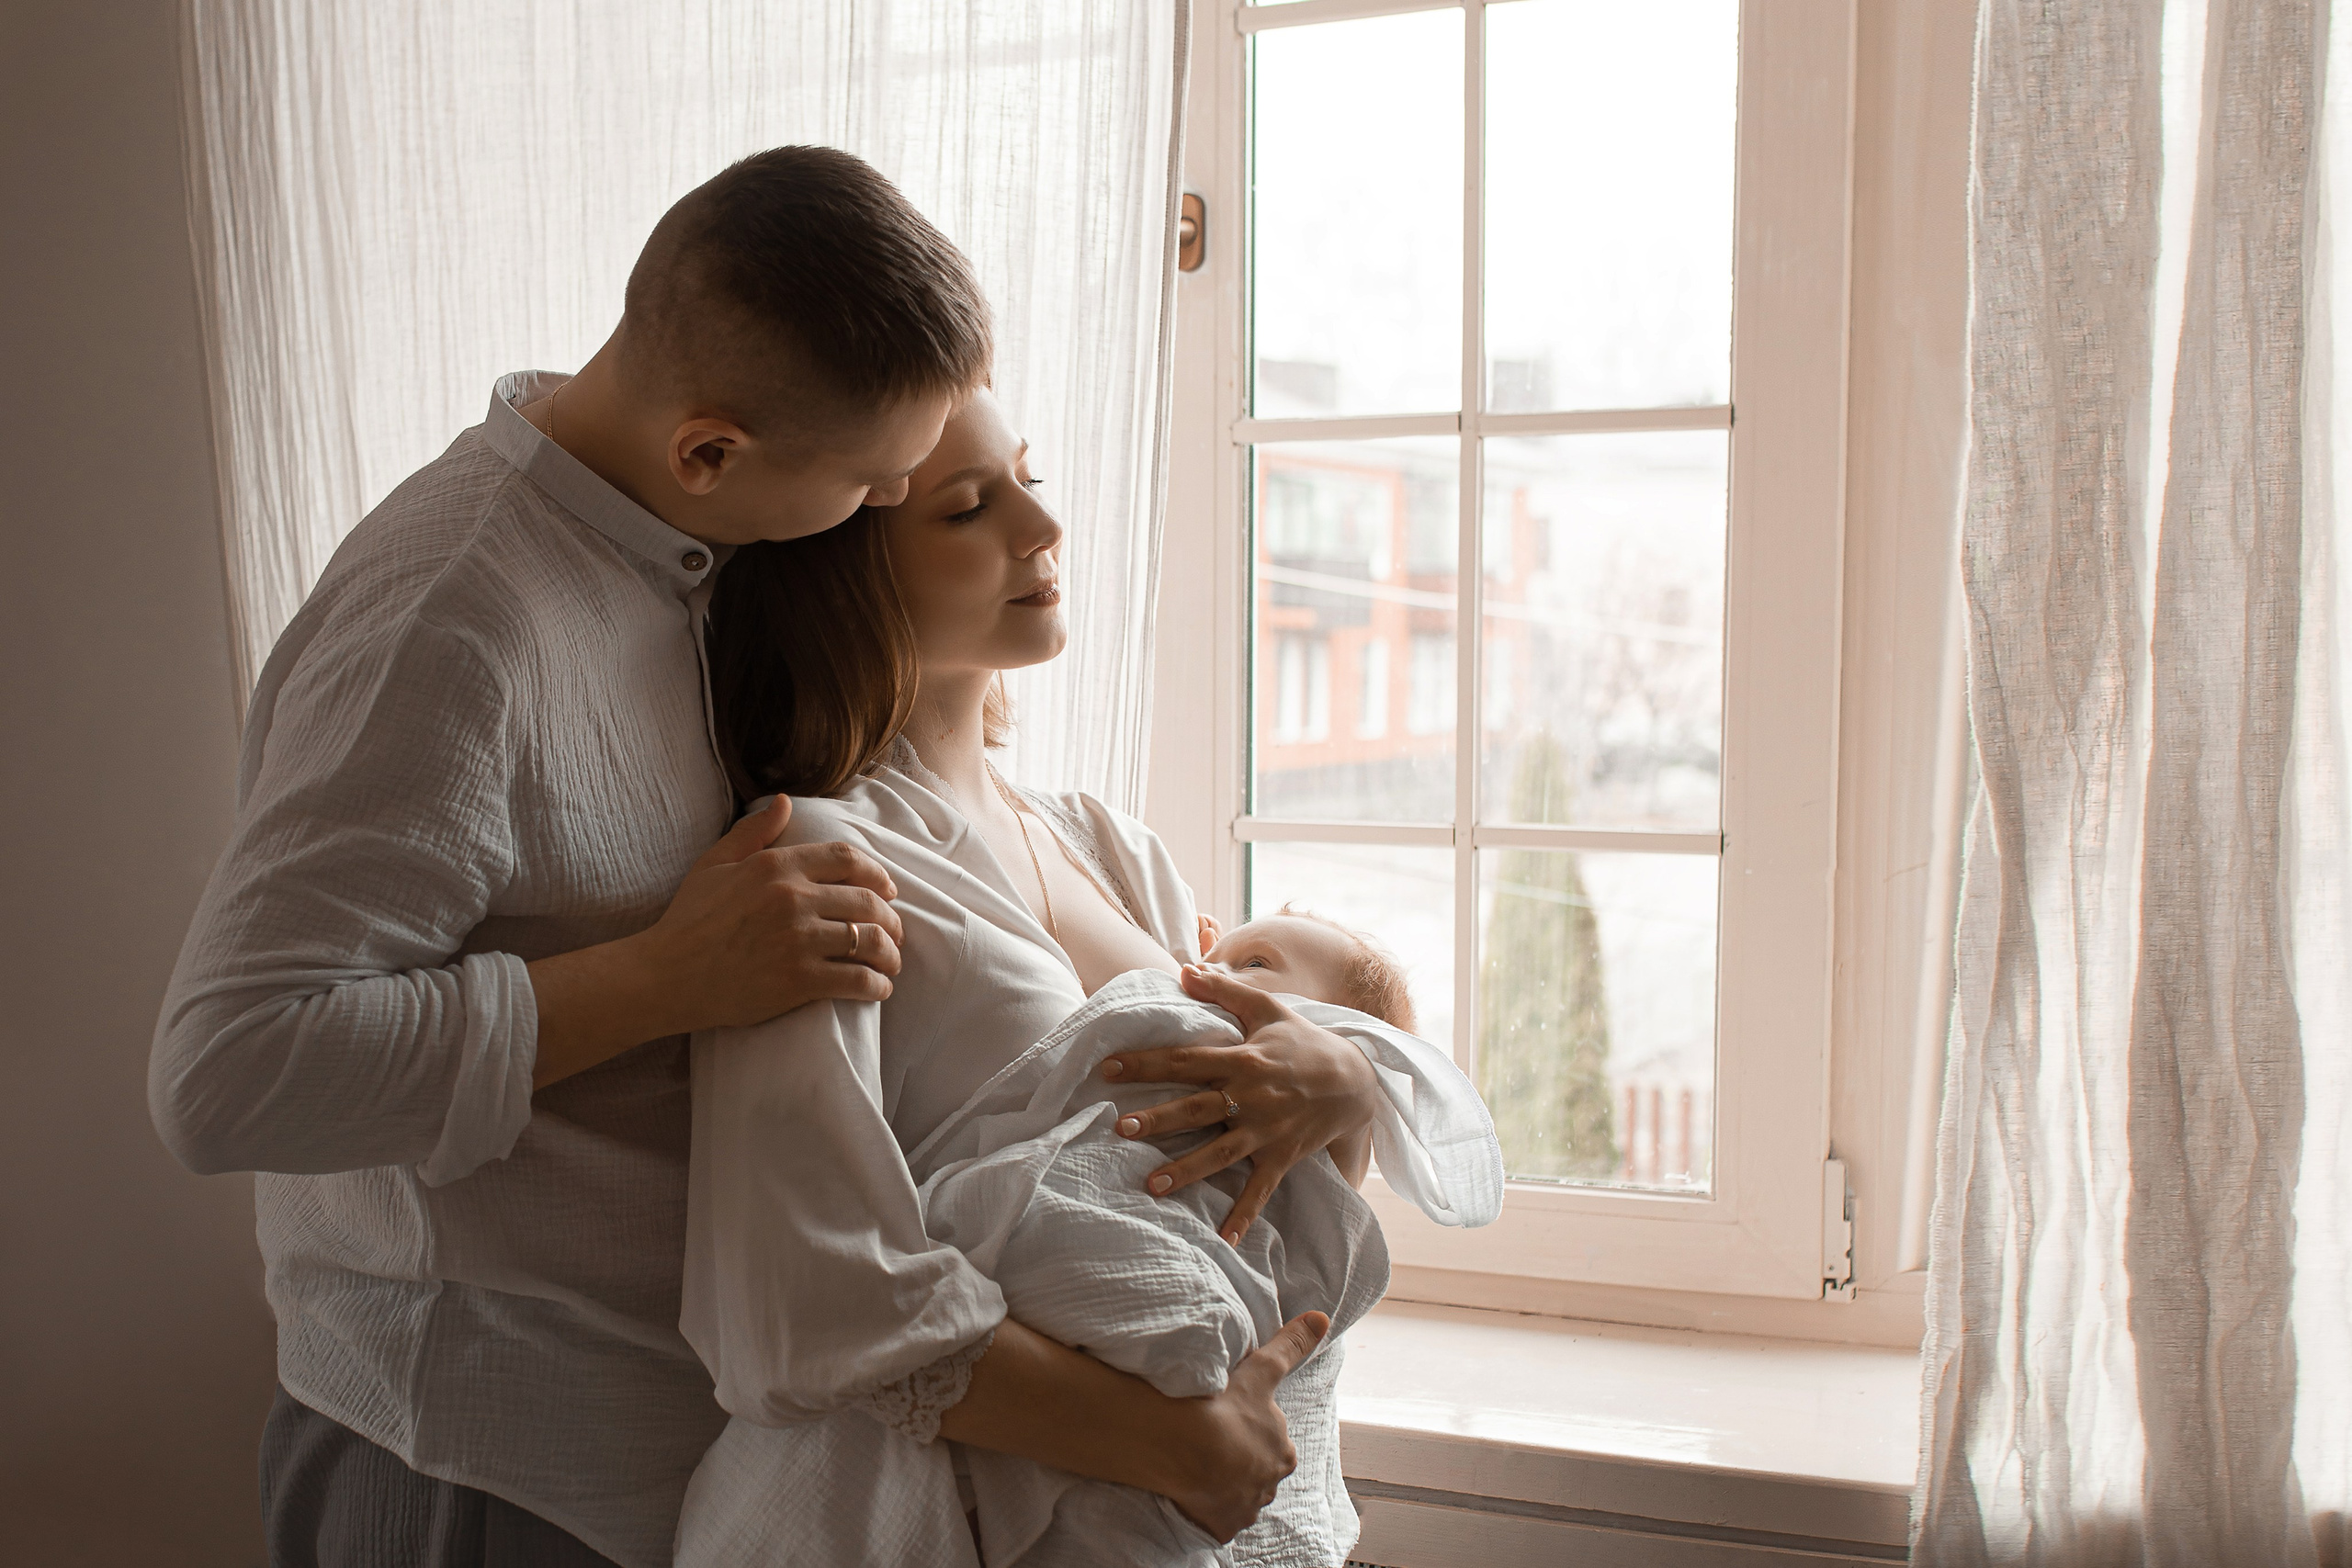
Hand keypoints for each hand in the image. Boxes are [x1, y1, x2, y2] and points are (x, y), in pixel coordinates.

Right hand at [526, 797, 903, 1085]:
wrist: (664, 976)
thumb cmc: (687, 920)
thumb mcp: (713, 863)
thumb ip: (753, 832)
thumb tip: (783, 801)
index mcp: (776, 866)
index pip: (848, 859)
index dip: (878, 875)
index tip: (888, 891)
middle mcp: (793, 898)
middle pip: (868, 901)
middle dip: (891, 919)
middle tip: (895, 932)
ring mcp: (798, 940)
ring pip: (870, 941)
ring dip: (891, 953)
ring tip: (891, 963)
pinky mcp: (798, 980)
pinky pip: (857, 979)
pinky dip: (877, 985)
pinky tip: (879, 989)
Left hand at [1101, 966, 1380, 1242]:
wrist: (1356, 1080)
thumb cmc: (1303, 1041)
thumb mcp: (1267, 1008)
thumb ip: (1224, 989)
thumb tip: (1183, 969)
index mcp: (1243, 1059)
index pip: (1186, 1060)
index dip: (1147, 1063)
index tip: (1109, 1069)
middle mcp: (1252, 1096)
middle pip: (1198, 1108)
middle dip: (1160, 1119)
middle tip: (1122, 1128)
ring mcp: (1267, 1130)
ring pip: (1221, 1152)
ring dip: (1187, 1170)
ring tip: (1152, 1185)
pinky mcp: (1283, 1155)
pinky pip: (1260, 1189)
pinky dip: (1244, 1214)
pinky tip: (1224, 1239)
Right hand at [1161, 1312, 1328, 1539]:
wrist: (1187, 1446)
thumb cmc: (1227, 1407)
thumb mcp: (1262, 1369)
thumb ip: (1291, 1345)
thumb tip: (1321, 1318)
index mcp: (1283, 1453)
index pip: (1271, 1444)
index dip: (1250, 1433)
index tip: (1228, 1423)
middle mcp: (1270, 1484)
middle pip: (1256, 1472)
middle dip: (1239, 1461)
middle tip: (1210, 1443)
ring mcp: (1245, 1508)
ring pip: (1237, 1496)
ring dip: (1222, 1484)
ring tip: (1196, 1465)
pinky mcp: (1221, 1526)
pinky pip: (1216, 1519)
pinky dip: (1207, 1509)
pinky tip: (1191, 1492)